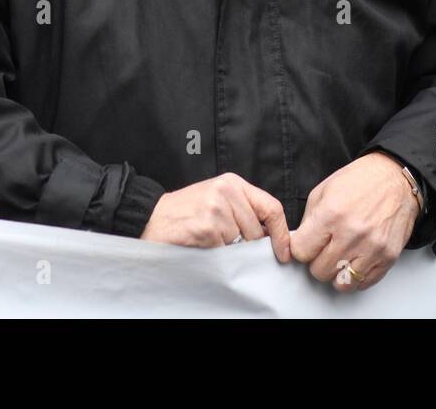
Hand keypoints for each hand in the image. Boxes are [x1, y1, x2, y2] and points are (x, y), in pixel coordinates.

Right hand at [139, 173, 290, 261]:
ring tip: (210, 237)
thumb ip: (244, 209)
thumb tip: (272, 234)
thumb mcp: (218, 199)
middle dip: (249, 243)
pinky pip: (225, 248)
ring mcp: (216, 207)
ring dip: (230, 247)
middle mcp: (227, 191)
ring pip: (242, 240)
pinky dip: (217, 251)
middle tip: (228, 242)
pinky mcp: (207, 226)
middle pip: (258, 229)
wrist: (151, 217)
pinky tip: (202, 241)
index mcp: (233, 183)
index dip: (281, 233)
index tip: (284, 251)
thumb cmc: (186, 211)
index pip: (272, 207)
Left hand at [290, 152, 417, 292]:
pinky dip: (357, 276)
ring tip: (340, 258)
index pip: (301, 252)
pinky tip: (356, 260)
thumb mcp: (323, 191)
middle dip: (318, 262)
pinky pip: (364, 283)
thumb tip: (298, 244)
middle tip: (325, 250)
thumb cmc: (361, 181)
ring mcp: (372, 247)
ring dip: (338, 273)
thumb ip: (308, 221)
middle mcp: (352, 233)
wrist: (395, 178)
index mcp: (331, 214)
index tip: (307, 245)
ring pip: (341, 283)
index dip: (301, 249)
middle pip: (319, 271)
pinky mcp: (388, 257)